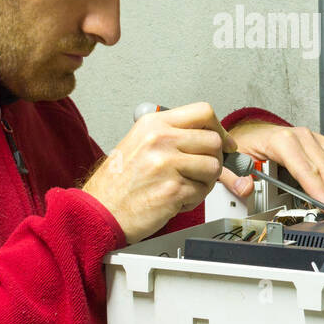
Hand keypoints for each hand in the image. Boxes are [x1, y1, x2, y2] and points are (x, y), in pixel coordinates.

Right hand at [84, 102, 234, 243]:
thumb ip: (171, 134)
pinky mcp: (173, 189)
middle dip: (214, 160)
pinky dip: (193, 199)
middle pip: (213, 141)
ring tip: (185, 186)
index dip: (220, 129)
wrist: (99, 211)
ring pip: (213, 167)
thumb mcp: (139, 142)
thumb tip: (207, 135)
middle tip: (202, 171)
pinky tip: (175, 199)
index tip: (225, 142)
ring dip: (205, 182)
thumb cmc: (118, 182)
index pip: (203, 112)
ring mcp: (167, 164)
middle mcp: (161, 139)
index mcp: (154, 123)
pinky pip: (203, 191)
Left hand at [221, 121, 323, 214]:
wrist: (250, 131)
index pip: (305, 166)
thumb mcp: (233, 160)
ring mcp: (315, 139)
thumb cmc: (246, 145)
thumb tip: (245, 188)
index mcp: (281, 140)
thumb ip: (234, 177)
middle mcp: (302, 137)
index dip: (319, 187)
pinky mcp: (323, 144)